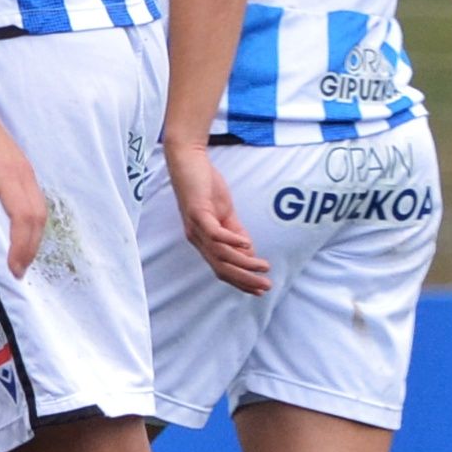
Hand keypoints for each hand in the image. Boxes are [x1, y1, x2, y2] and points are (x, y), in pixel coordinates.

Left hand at [0, 97, 46, 276]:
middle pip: (37, 217)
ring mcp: (27, 171)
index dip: (22, 245)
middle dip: (31, 247)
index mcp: (6, 174)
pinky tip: (23, 235)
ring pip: (40, 210)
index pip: (23, 216)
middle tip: (17, 271)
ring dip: (34, 237)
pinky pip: (36, 201)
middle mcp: (23, 173)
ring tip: (21, 259)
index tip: (13, 267)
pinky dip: (33, 223)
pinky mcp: (24, 170)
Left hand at [164, 139, 267, 294]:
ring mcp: (196, 226)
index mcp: (202, 240)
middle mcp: (197, 238)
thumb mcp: (224, 212)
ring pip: (220, 254)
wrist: (187, 161)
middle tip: (265, 286)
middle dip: (244, 279)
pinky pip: (215, 233)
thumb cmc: (204, 185)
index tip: (259, 290)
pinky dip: (231, 241)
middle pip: (221, 267)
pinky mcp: (198, 212)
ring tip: (263, 267)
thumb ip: (236, 231)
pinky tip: (248, 246)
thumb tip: (249, 251)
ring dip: (243, 263)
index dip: (239, 281)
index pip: (221, 269)